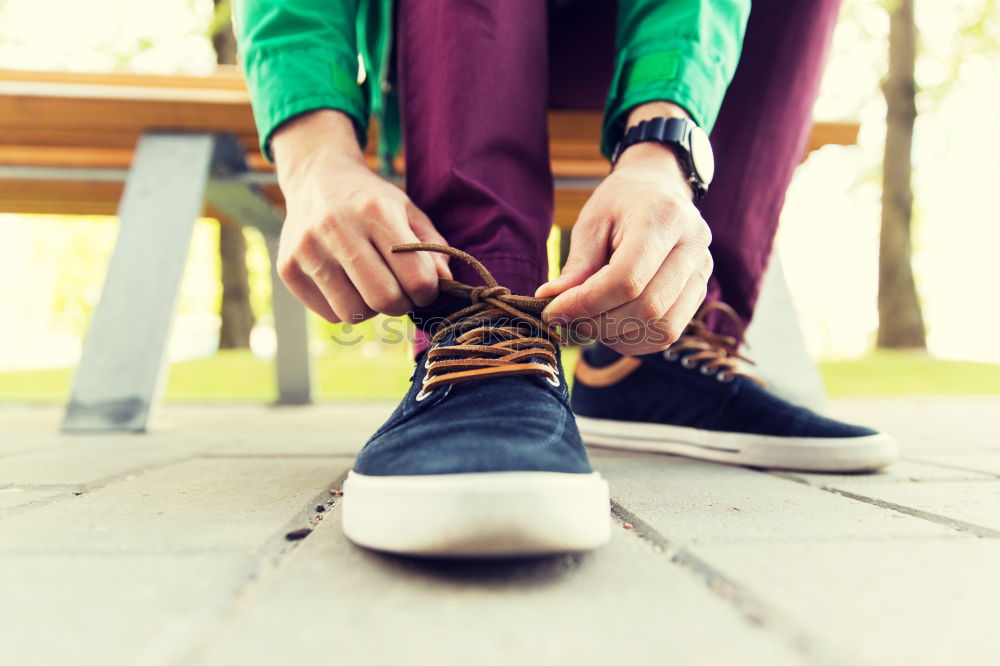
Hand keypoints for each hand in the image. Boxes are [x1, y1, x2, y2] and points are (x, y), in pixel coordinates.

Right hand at [272, 110, 450, 322]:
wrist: (315, 179)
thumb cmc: (369, 200)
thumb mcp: (407, 210)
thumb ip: (432, 246)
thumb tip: (444, 282)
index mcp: (375, 211)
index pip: (416, 277)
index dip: (427, 291)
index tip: (423, 286)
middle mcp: (337, 228)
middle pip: (384, 300)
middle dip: (401, 305)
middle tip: (400, 292)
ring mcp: (307, 249)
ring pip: (354, 313)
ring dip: (371, 308)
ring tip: (369, 284)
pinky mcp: (288, 268)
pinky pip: (329, 313)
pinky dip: (344, 306)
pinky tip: (344, 282)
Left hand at [536, 104, 712, 354]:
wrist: (658, 189)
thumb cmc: (621, 203)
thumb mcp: (591, 223)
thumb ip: (577, 266)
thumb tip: (552, 302)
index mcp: (665, 219)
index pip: (627, 278)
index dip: (586, 303)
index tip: (552, 310)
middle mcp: (693, 246)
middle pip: (647, 308)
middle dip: (598, 323)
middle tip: (567, 319)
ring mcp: (703, 272)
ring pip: (662, 328)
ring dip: (617, 336)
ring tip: (588, 322)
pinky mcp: (700, 292)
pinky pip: (669, 333)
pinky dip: (635, 340)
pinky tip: (610, 327)